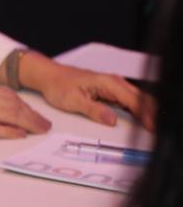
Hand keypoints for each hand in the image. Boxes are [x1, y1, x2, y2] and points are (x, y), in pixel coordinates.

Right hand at [0, 78, 52, 138]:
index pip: (5, 93)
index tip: (37, 115)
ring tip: (39, 131)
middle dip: (32, 115)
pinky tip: (17, 135)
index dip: (25, 105)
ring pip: (5, 113)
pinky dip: (7, 131)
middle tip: (46, 126)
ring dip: (26, 123)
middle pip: (10, 103)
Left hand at [16, 52, 154, 130]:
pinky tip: (142, 120)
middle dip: (151, 113)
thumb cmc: (58, 85)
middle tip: (157, 130)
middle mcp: (114, 82)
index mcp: (107, 83)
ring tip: (153, 127)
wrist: (49, 76)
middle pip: (140, 99)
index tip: (152, 127)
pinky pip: (129, 101)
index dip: (145, 114)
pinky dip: (137, 110)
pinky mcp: (110, 91)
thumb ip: (93, 110)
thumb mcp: (73, 101)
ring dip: (146, 112)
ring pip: (137, 99)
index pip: (134, 100)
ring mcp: (113, 86)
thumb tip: (112, 120)